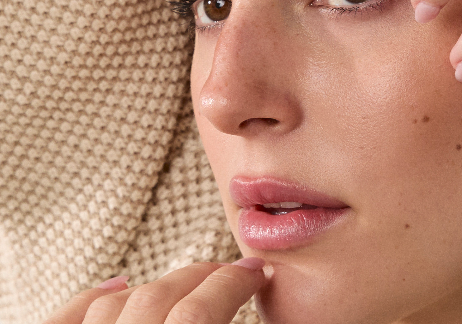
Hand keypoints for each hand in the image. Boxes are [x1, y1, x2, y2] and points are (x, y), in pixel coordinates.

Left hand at [43, 259, 264, 323]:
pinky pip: (67, 318)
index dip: (234, 284)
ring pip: (118, 304)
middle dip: (203, 276)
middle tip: (232, 272)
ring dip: (158, 285)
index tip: (256, 272)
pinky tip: (117, 287)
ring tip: (187, 283)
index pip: (200, 314)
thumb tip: (266, 313)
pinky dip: (92, 299)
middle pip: (160, 297)